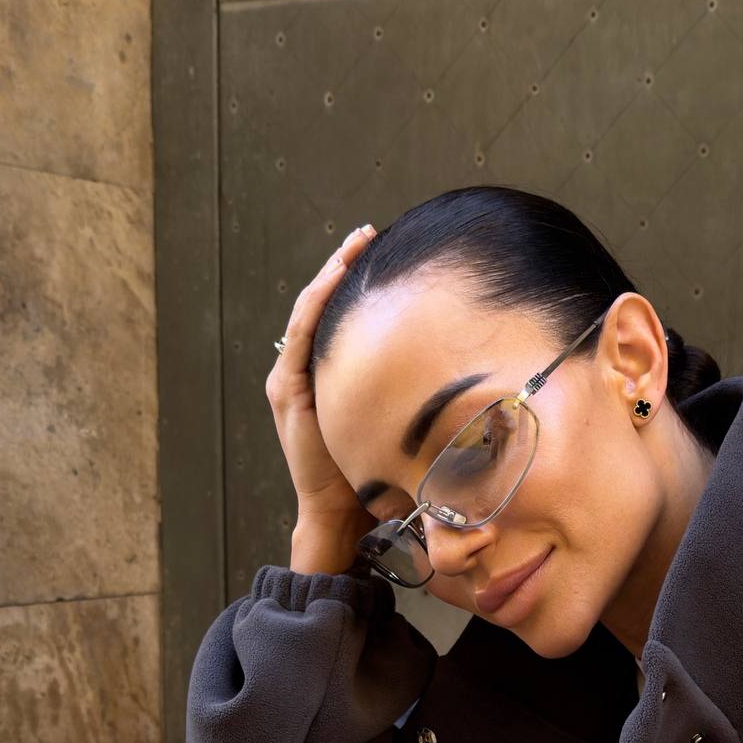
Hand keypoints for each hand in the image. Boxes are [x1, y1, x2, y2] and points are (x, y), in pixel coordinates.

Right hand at [266, 222, 378, 547]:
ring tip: (352, 245)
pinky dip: (317, 303)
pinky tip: (335, 278)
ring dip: (329, 274)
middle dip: (342, 265)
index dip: (353, 280)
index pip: (337, 315)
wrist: (339, 509)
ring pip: (308, 311)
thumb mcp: (393, 417)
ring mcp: (291, 378)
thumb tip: (454, 364)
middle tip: (367, 234)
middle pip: (321, 304)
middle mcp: (303, 370)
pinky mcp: (288, 389)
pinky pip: (302, 334)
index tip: (380, 251)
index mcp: (325, 373)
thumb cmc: (370, 470)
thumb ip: (406, 390)